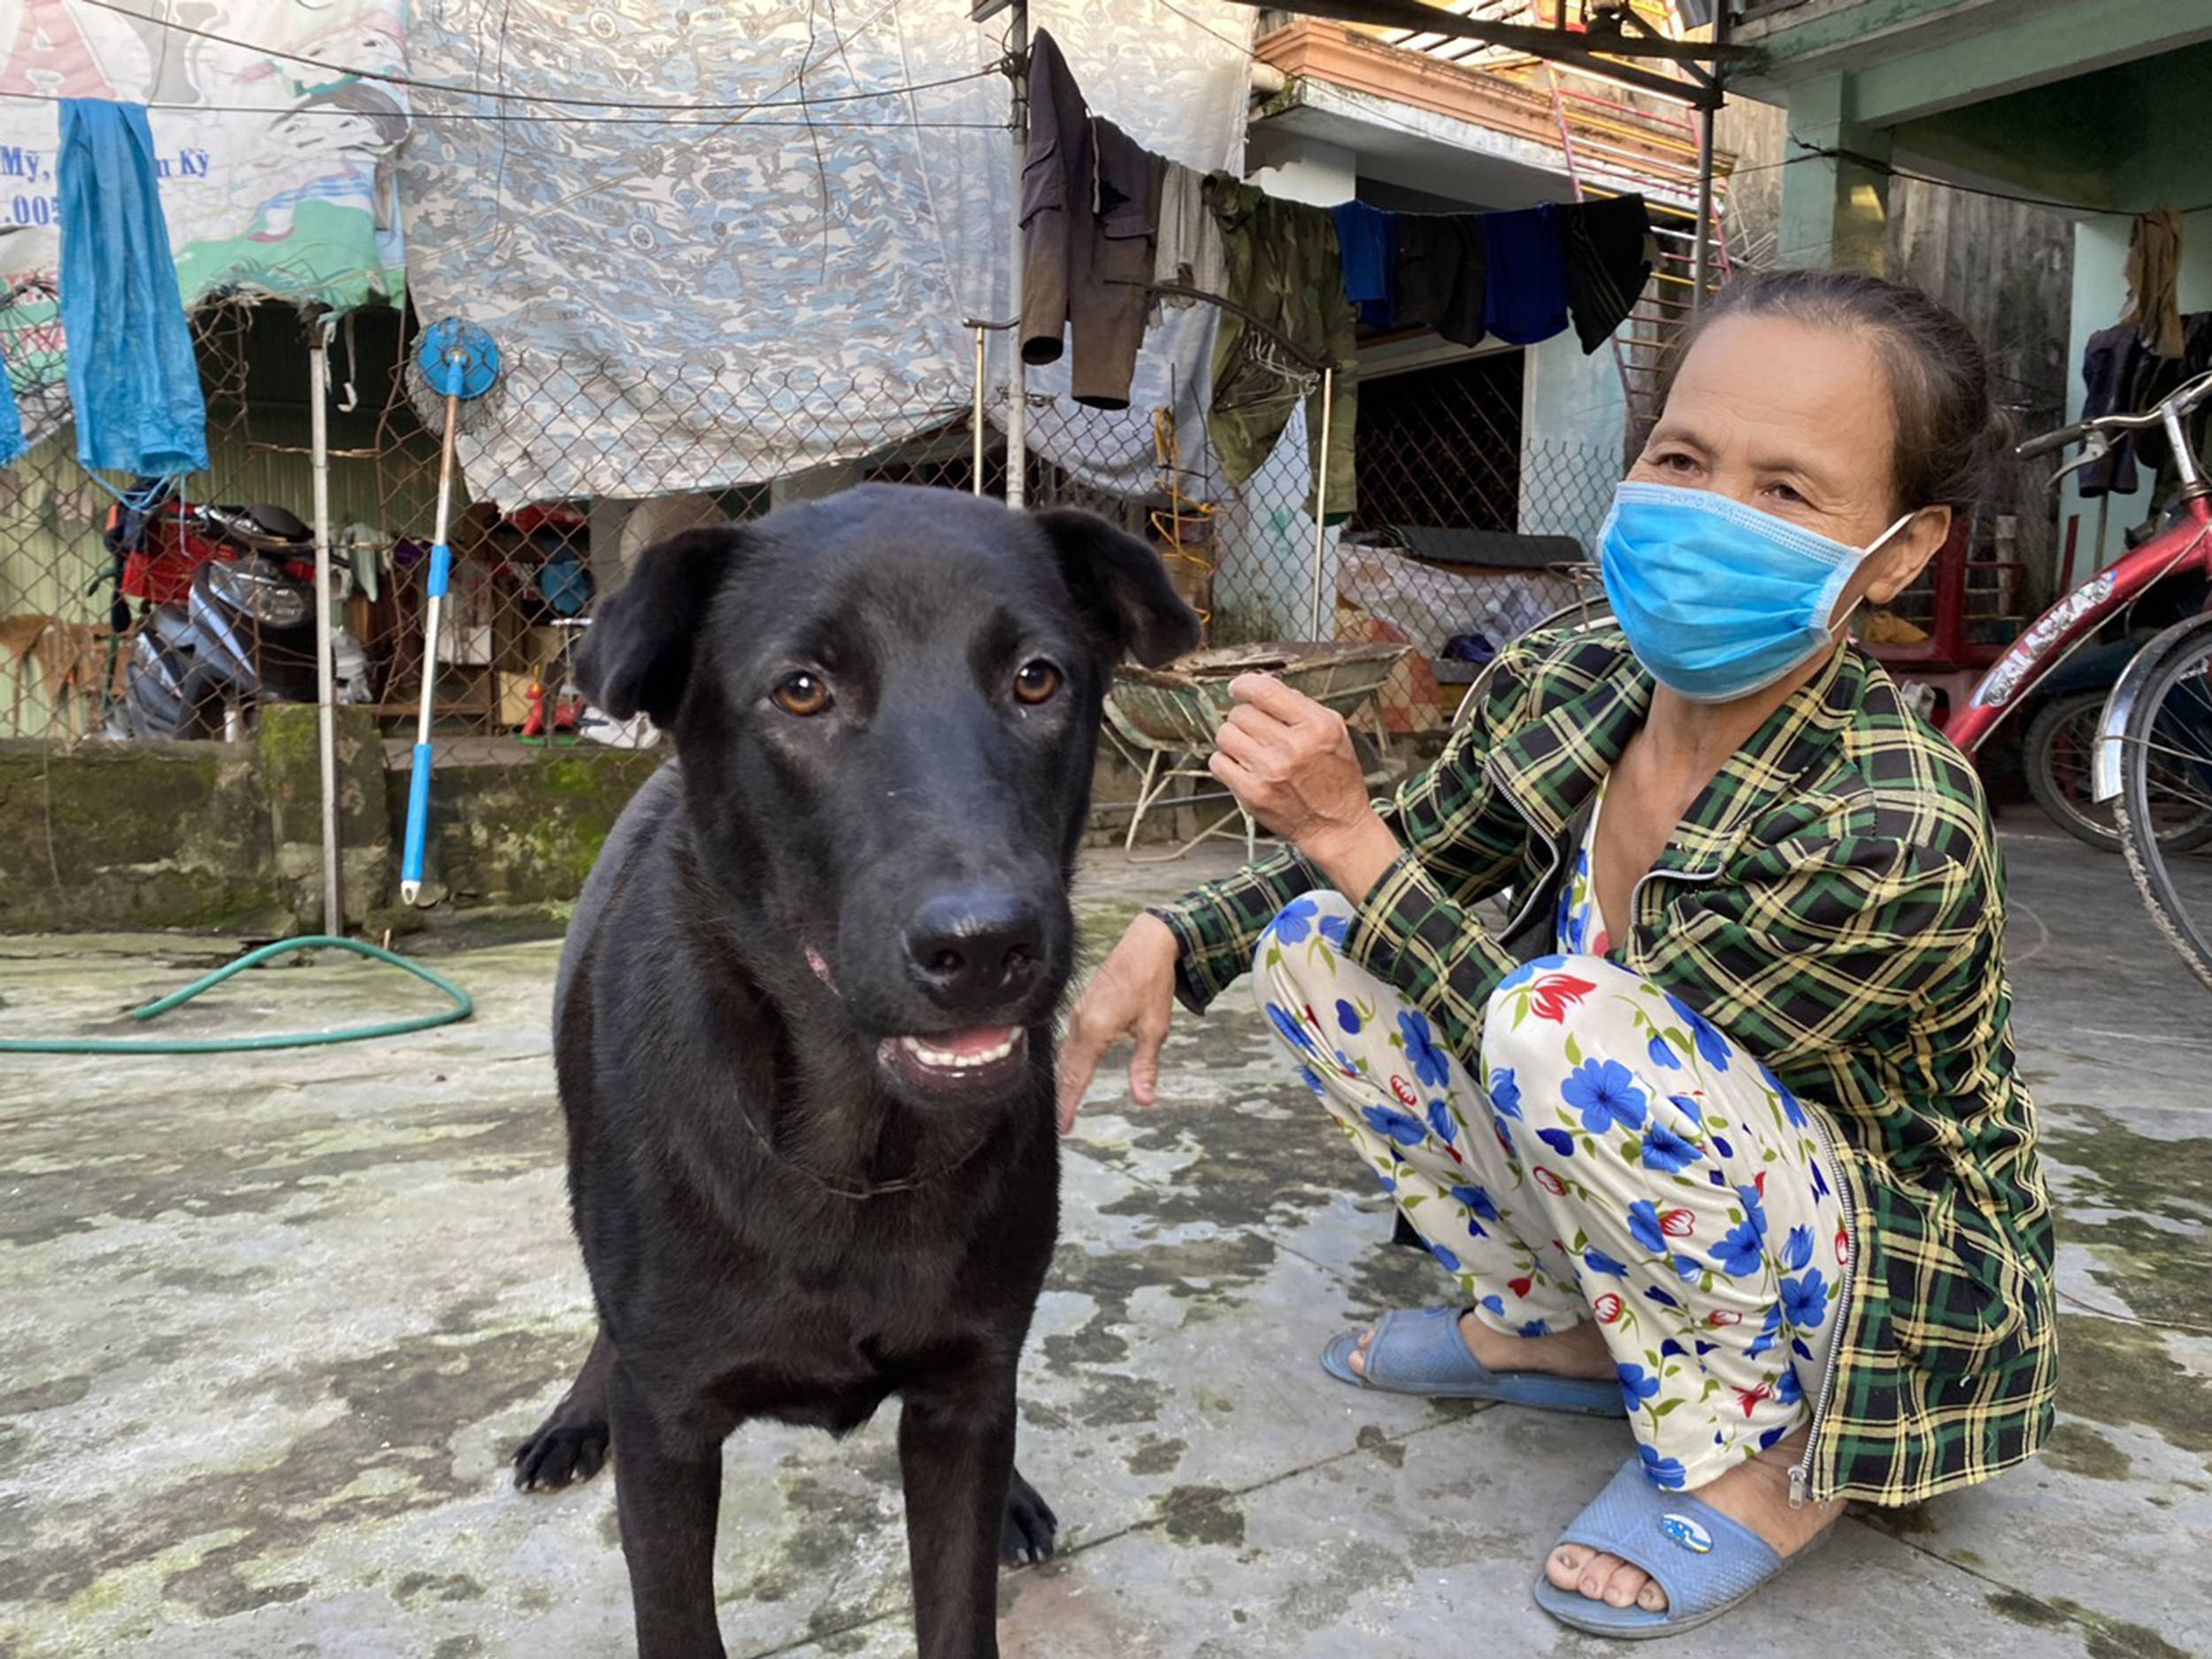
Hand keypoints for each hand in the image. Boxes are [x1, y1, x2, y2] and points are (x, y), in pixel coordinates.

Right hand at [1056, 913, 1179, 1133]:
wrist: (1146, 943)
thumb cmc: (1152, 982)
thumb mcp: (1155, 1028)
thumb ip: (1145, 1066)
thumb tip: (1144, 1099)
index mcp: (1096, 1030)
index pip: (1077, 1076)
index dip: (1069, 1104)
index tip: (1064, 1127)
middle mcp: (1080, 1022)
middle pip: (1066, 1068)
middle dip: (1062, 1096)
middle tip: (1060, 1123)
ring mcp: (1078, 1012)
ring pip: (1066, 1054)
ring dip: (1065, 1079)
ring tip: (1064, 1103)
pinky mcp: (1082, 1006)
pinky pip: (1070, 1039)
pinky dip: (1069, 1060)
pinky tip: (1072, 1069)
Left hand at [1209, 674, 1400, 896]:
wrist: (1335, 826)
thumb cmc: (1335, 778)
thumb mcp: (1334, 732)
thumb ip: (1300, 706)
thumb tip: (1261, 687)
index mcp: (1317, 726)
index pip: (1265, 691)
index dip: (1244, 685)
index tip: (1238, 688)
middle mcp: (1293, 747)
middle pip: (1240, 713)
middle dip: (1245, 718)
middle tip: (1257, 731)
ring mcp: (1270, 772)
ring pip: (1225, 734)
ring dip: (1234, 739)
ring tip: (1251, 749)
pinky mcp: (1252, 794)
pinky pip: (1218, 762)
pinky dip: (1226, 762)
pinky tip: (1244, 767)